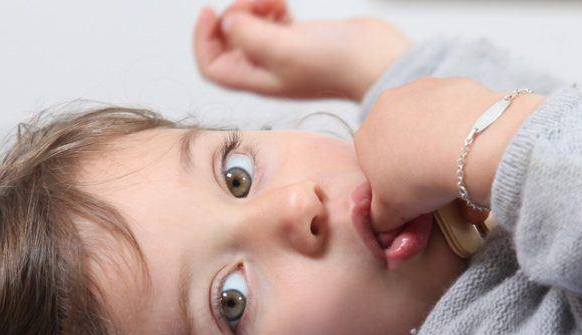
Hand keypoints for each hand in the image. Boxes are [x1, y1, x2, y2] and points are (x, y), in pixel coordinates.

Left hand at [193, 0, 410, 100]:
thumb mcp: (283, 49)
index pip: (212, 65)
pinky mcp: (300, 39)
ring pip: (251, 27)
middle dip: (236, 16)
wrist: (378, 60)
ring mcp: (284, 54)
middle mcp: (266, 70)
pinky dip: (272, 8)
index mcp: (257, 80)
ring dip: (255, 8)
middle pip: (229, 42)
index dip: (203, 39)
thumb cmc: (337, 64)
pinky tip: (285, 6)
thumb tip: (227, 22)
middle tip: (257, 5)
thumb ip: (248, 35)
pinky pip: (272, 20)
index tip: (212, 12)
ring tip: (276, 3)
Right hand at [354, 77, 544, 231]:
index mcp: (365, 137)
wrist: (466, 146)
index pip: (374, 162)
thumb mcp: (391, 213)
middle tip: (439, 185)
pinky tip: (477, 149)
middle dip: (417, 160)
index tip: (413, 195)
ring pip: (431, 122)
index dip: (394, 181)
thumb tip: (381, 226)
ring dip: (442, 144)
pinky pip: (457, 111)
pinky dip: (464, 128)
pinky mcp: (453, 84)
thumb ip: (380, 219)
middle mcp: (386, 106)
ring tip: (463, 172)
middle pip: (401, 138)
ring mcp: (420, 89)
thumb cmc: (420, 179)